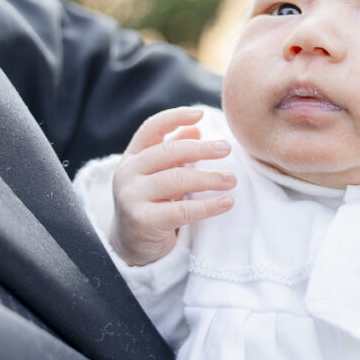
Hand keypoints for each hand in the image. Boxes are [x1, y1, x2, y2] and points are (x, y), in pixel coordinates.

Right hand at [111, 107, 235, 265]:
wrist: (132, 245)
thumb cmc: (152, 203)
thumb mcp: (159, 174)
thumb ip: (174, 152)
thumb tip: (196, 128)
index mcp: (132, 157)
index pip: (151, 128)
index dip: (175, 117)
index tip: (200, 113)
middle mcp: (127, 173)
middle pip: (168, 151)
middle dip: (201, 149)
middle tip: (227, 149)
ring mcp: (131, 197)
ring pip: (176, 179)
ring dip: (209, 178)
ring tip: (232, 180)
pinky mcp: (142, 220)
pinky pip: (181, 210)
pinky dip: (208, 205)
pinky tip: (227, 202)